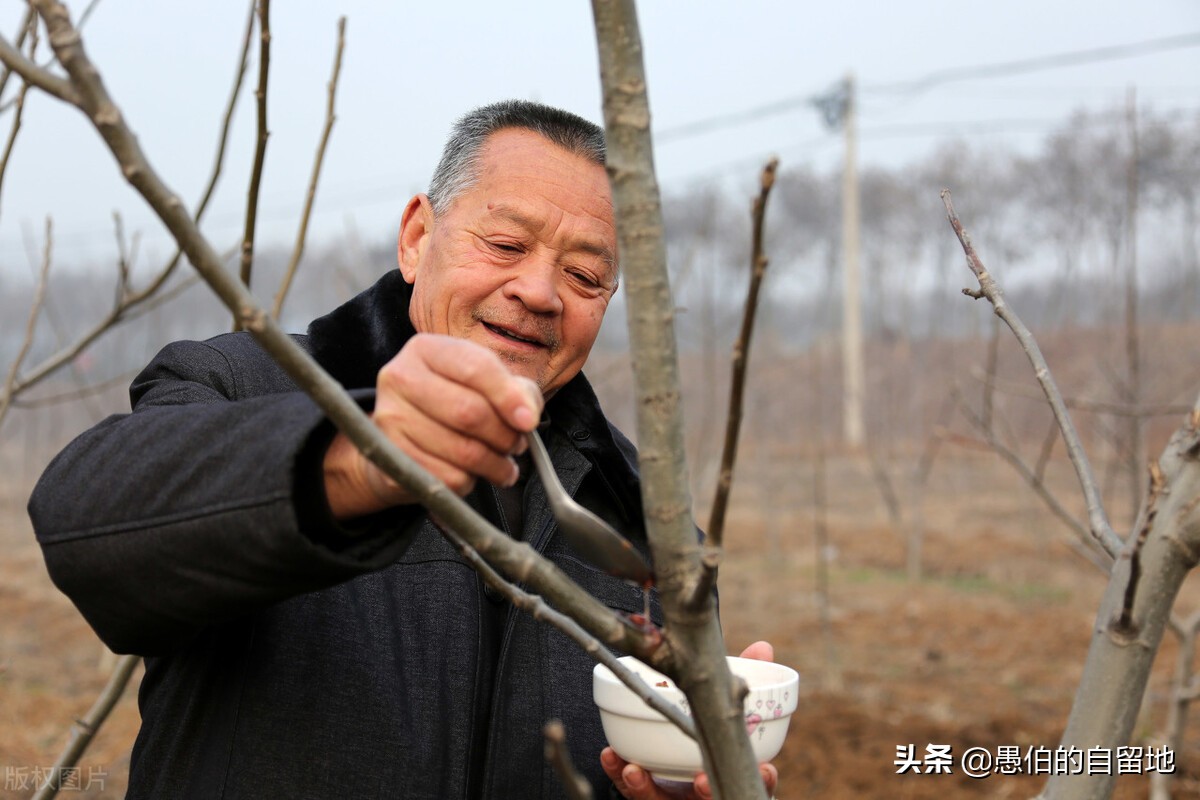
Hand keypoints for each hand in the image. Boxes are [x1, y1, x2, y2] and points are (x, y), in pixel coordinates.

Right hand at [323, 333, 542, 517]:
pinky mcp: (390, 457)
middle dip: (504, 436)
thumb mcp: (486, 384)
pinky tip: (473, 474)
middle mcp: (400, 377)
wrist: (402, 436)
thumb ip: (516, 391)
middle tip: (517, 445)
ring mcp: (389, 418)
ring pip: (461, 451)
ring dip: (494, 464)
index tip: (529, 422)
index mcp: (426, 350)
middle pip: (469, 412)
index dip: (509, 397)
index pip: (476, 367)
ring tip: (502, 463)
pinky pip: (447, 478)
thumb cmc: (453, 402)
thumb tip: (526, 418)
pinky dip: (470, 482)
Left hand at [602, 641, 779, 798]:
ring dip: (648, 788)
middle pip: (710, 796)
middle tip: (701, 781)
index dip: (766, 779)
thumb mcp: (726, 705)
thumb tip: (762, 648)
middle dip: (706, 791)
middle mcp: (707, 785)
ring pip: (663, 799)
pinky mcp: (650, 792)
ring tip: (634, 771)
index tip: (766, 770)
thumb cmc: (711, 728)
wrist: (678, 763)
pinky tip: (611, 757)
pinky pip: (633, 790)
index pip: (760, 780)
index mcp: (733, 766)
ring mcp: (677, 795)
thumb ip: (742, 681)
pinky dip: (622, 774)